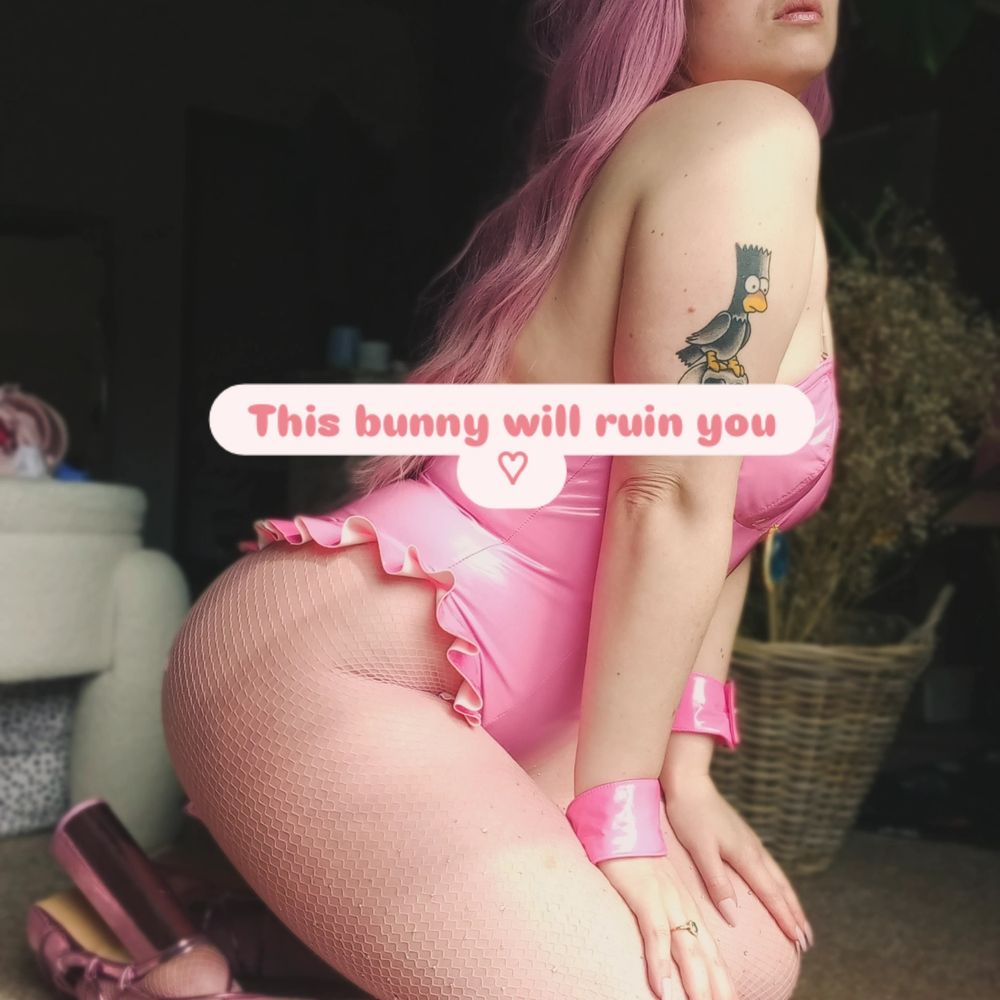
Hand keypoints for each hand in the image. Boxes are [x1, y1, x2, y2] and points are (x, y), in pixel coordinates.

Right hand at [595, 853, 736, 999]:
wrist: (624, 822)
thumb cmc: (634, 858)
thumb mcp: (657, 888)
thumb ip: (666, 915)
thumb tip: (672, 942)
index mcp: (687, 907)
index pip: (711, 952)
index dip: (723, 981)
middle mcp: (682, 907)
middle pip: (706, 956)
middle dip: (718, 989)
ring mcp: (666, 901)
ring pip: (687, 950)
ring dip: (696, 984)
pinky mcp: (645, 896)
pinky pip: (655, 934)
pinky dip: (659, 962)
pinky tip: (662, 987)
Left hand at [661, 771, 813, 950]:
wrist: (689, 781)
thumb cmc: (690, 814)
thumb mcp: (700, 850)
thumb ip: (717, 883)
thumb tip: (734, 918)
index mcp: (746, 856)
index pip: (771, 894)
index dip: (785, 919)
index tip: (799, 941)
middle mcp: (754, 850)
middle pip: (781, 887)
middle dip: (795, 914)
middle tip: (808, 940)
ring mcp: (750, 842)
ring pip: (777, 876)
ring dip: (790, 900)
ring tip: (799, 919)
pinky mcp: (743, 836)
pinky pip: (768, 867)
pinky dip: (778, 884)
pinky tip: (774, 886)